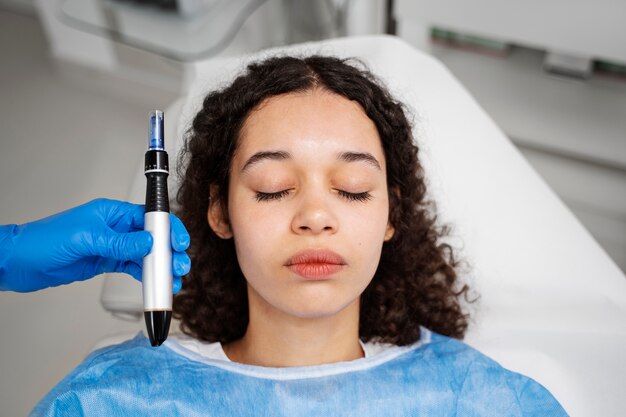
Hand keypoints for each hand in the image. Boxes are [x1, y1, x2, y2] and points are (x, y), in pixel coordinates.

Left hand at [0, 198, 189, 292]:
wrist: (19, 262)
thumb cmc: (44, 241)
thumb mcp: (85, 239)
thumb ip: (119, 242)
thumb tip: (148, 242)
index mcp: (112, 213)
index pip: (149, 217)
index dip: (168, 230)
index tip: (180, 244)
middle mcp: (116, 227)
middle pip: (153, 237)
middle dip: (169, 252)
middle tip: (179, 267)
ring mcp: (112, 245)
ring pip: (146, 254)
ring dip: (160, 267)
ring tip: (172, 281)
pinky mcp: (106, 261)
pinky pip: (133, 267)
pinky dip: (146, 276)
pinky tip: (155, 284)